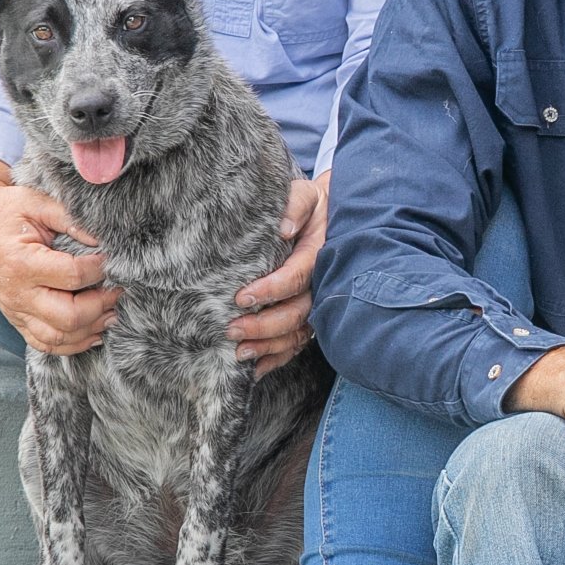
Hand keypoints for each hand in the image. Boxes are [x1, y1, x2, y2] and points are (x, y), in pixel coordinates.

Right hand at [0, 155, 116, 355]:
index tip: (112, 259)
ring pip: (58, 338)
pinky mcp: (15, 318)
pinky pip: (44, 344)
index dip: (100, 269)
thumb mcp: (36, 202)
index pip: (73, 276)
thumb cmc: (3, 209)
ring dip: (90, 330)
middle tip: (117, 290)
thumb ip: (70, 219)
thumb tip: (102, 239)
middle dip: (100, 306)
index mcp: (21, 263)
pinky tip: (91, 332)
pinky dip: (71, 345)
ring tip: (110, 313)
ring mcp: (15, 310)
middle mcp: (17, 293)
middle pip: (68, 317)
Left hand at [233, 171, 327, 374]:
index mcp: (319, 254)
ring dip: (269, 346)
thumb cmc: (313, 206)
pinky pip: (297, 342)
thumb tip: (284, 228)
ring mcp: (318, 303)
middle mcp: (322, 283)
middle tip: (232, 330)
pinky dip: (277, 358)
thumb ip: (296, 206)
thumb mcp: (306, 195)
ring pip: (297, 333)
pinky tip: (256, 369)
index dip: (271, 290)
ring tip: (239, 353)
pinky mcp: (312, 315)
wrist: (333, 215)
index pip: (296, 278)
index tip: (241, 297)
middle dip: (264, 325)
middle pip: (296, 313)